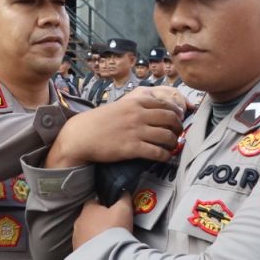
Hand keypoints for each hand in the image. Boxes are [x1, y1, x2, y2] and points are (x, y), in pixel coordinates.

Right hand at [48, 87, 184, 167]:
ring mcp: (136, 131)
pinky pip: (157, 152)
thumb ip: (137, 105)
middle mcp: (139, 114)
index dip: (177, 113)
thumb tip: (155, 108)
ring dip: (174, 143)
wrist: (81, 135)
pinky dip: (165, 156)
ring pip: (167, 136)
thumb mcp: (120, 105)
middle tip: (178, 133)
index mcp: (136, 102)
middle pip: (171, 119)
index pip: (166, 105)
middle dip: (179, 127)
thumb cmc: (99, 121)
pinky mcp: (132, 148)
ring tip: (172, 146)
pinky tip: (164, 157)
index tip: (178, 119)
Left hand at [74, 195, 132, 248]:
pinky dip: (92, 247)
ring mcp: (76, 238)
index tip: (112, 209)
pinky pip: (85, 246)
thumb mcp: (124, 209)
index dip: (103, 204)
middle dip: (98, 220)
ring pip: (85, 232)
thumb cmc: (114, 228)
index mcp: (88, 209)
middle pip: (88, 218)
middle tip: (111, 226)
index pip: (93, 201)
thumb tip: (124, 192)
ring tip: (107, 241)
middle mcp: (78, 222)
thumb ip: (124, 198)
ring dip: (94, 234)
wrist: (106, 256)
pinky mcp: (77, 252)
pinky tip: (102, 251)